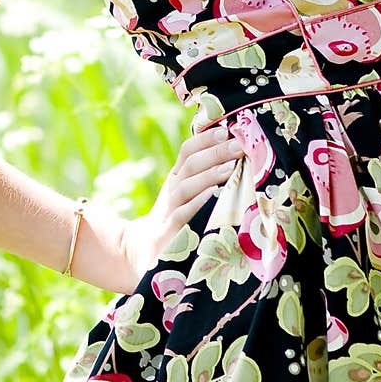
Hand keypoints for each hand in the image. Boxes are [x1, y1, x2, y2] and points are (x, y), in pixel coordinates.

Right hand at [118, 123, 244, 293]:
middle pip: (190, 164)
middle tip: (239, 145)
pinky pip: (181, 215)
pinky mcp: (167, 233)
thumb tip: (236, 155)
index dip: (205, 138)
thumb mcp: (186, 196)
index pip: (187, 150)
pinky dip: (197, 204)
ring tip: (231, 167)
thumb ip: (204, 178)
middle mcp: (171, 190)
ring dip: (209, 175)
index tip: (227, 129)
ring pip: (186, 187)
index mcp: (176, 178)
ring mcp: (167, 211)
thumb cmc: (176, 221)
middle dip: (215, 152)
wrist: (141, 252)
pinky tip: (214, 197)